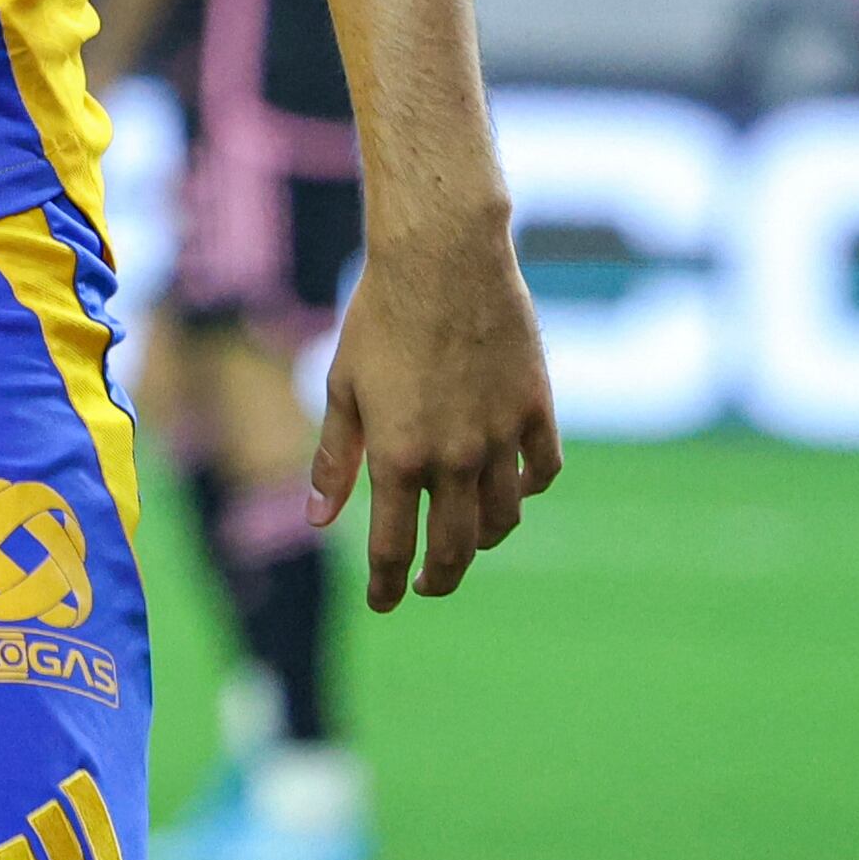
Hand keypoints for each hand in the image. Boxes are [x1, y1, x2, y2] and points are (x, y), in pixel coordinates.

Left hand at [313, 205, 563, 608]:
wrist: (443, 258)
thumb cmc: (379, 317)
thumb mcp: (342, 387)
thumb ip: (334, 460)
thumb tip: (318, 521)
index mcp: (398, 456)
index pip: (393, 547)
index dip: (387, 584)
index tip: (384, 602)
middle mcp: (454, 457)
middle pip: (454, 547)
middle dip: (438, 577)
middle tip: (426, 585)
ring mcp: (501, 436)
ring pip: (502, 518)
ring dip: (481, 540)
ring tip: (465, 541)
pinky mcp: (536, 409)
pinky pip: (540, 471)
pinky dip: (526, 489)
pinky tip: (510, 488)